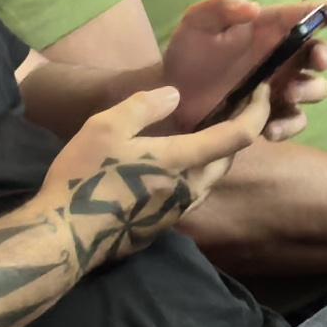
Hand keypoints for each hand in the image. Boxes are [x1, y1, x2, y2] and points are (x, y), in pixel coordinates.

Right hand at [47, 85, 261, 257]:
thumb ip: (143, 107)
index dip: (257, 111)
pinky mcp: (165, 225)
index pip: (238, 135)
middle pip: (229, 157)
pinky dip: (198, 172)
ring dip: (217, 154)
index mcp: (181, 160)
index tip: (260, 91)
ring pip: (212, 178)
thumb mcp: (105, 129)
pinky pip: (194, 193)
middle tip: (234, 107)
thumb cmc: (85, 178)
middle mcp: (190, 188)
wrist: (65, 236)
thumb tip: (175, 95)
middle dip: (239, 131)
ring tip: (208, 132)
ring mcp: (179, 210)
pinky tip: (178, 164)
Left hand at [162, 0, 326, 136]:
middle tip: (317, 60)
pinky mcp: (271, 116)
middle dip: (326, 55)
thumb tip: (252, 7)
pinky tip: (269, 129)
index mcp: (270, 29)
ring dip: (310, 90)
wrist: (170, 96)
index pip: (308, 15)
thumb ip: (220, 7)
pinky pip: (294, 121)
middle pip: (320, 53)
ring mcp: (280, 89)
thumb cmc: (188, 53)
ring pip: (315, 88)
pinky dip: (288, 125)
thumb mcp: (197, 23)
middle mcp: (282, 57)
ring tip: (287, 94)